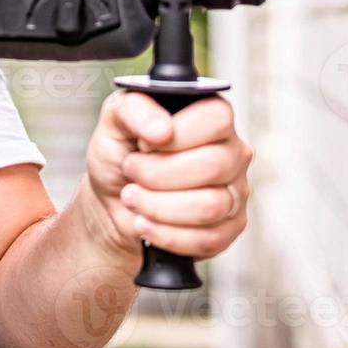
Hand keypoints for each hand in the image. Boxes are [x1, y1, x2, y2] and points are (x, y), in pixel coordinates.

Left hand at [81, 90, 252, 260]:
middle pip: (213, 166)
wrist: (112, 200)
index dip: (177, 135)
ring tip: (132, 198)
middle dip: (158, 174)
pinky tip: (144, 224)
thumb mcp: (115, 119)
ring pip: (211, 206)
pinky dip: (167, 235)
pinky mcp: (230, 228)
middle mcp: (232, 151)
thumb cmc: (120, 153)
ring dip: (158, 206)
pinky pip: (210, 239)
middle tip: (131, 171)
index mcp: (212, 116)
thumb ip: (135, 108)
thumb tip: (162, 130)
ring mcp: (235, 192)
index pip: (216, 119)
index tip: (144, 143)